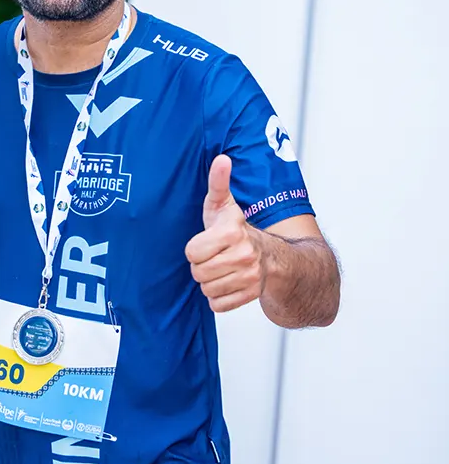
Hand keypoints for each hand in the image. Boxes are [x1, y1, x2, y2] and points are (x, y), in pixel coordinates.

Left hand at [185, 155, 265, 312]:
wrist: (271, 256)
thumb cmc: (237, 229)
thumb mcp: (224, 205)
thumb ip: (218, 182)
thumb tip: (222, 159)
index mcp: (233, 232)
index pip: (191, 253)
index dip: (196, 248)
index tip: (208, 242)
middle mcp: (245, 255)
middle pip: (198, 273)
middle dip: (202, 266)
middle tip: (215, 256)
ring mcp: (250, 277)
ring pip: (207, 290)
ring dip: (210, 282)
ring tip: (222, 268)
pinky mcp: (251, 295)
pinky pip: (218, 305)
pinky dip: (219, 297)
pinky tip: (228, 282)